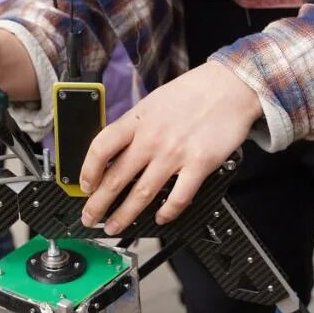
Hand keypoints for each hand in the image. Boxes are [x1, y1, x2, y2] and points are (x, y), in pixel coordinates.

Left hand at [79, 62, 261, 233]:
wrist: (229, 86)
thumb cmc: (193, 92)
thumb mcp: (153, 102)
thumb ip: (135, 126)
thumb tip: (116, 151)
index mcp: (137, 120)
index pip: (101, 148)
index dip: (87, 171)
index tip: (84, 186)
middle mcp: (152, 138)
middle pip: (116, 177)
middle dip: (99, 204)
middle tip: (90, 217)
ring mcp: (175, 153)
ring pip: (143, 193)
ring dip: (125, 214)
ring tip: (115, 226)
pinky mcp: (199, 164)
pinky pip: (179, 196)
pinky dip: (168, 212)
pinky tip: (161, 218)